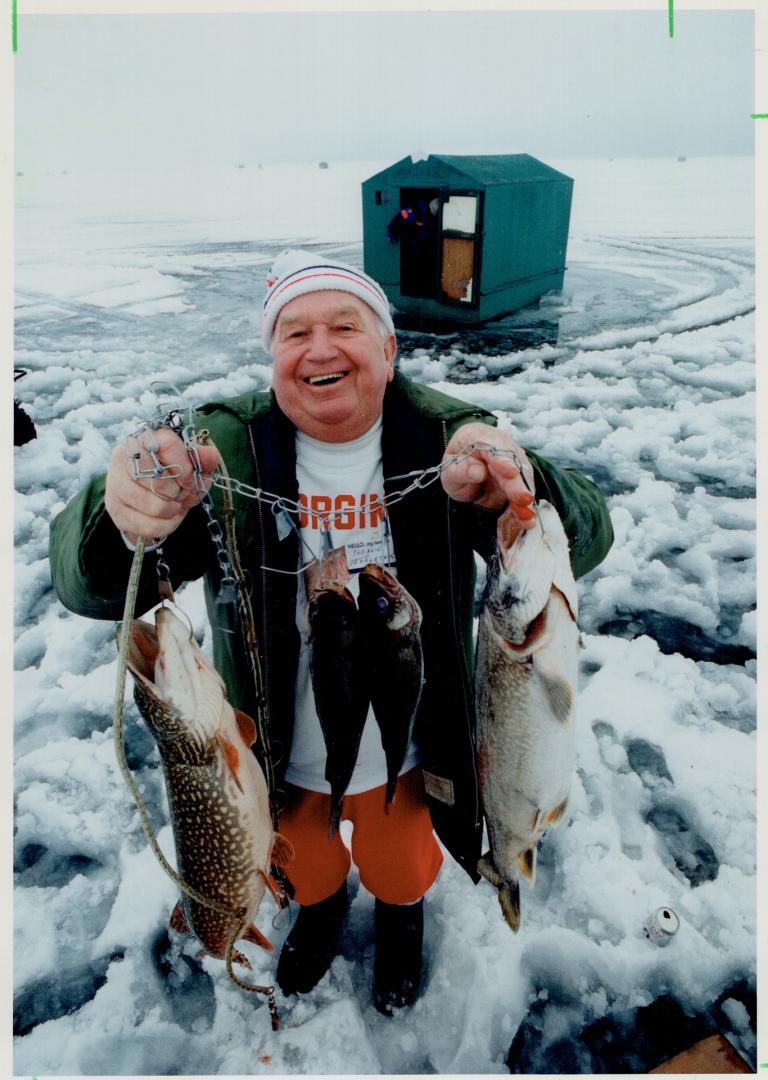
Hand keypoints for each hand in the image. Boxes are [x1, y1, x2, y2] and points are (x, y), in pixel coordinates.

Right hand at [104, 427, 221, 544]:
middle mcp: (124, 457)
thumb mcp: (190, 466)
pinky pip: (149, 525)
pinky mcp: (114, 509)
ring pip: (155, 505)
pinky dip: (166, 525)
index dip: (184, 465)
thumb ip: (202, 460)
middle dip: (179, 492)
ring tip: (176, 505)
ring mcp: (115, 483)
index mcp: (144, 439)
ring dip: (173, 510)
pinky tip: (168, 517)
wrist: (145, 500)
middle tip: (183, 493)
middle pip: (159, 479)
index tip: (190, 478)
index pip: (166, 444)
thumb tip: (210, 455)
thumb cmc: (170, 477)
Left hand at [440, 422, 536, 528]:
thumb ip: (461, 470)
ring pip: (522, 474)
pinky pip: (525, 487)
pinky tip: (527, 517)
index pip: (491, 444)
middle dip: (518, 482)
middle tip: (524, 499)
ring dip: (526, 496)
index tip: (511, 472)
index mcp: (475, 435)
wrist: (464, 470)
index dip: (503, 459)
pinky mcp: (520, 473)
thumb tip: (479, 472)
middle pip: (512, 461)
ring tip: (527, 515)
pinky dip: (526, 503)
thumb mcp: (449, 471)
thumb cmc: (456, 466)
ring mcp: (512, 456)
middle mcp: (498, 442)